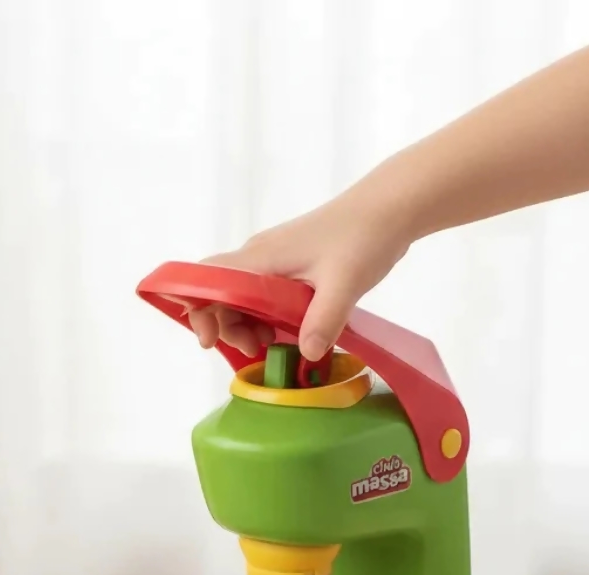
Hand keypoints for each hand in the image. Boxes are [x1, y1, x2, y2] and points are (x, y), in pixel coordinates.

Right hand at [187, 188, 411, 361]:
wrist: (390, 206)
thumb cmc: (364, 235)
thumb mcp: (345, 282)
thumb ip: (323, 320)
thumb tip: (307, 354)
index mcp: (261, 257)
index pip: (207, 278)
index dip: (198, 309)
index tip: (209, 339)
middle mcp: (259, 257)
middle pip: (221, 295)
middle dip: (228, 327)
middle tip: (256, 349)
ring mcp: (274, 260)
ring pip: (242, 298)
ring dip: (248, 325)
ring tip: (273, 344)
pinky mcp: (290, 265)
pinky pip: (262, 295)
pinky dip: (266, 317)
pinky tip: (288, 332)